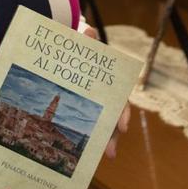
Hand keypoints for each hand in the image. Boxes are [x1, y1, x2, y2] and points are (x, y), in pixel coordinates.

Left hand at [81, 25, 130, 159]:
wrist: (65, 49)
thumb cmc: (76, 46)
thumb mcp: (80, 41)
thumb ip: (85, 38)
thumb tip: (89, 32)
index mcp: (107, 81)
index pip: (119, 99)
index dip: (121, 113)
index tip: (122, 127)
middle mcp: (104, 94)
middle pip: (112, 116)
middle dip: (113, 135)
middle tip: (110, 152)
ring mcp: (93, 102)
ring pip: (102, 123)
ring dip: (105, 140)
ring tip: (105, 156)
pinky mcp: (78, 108)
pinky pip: (86, 124)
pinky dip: (87, 137)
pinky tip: (85, 153)